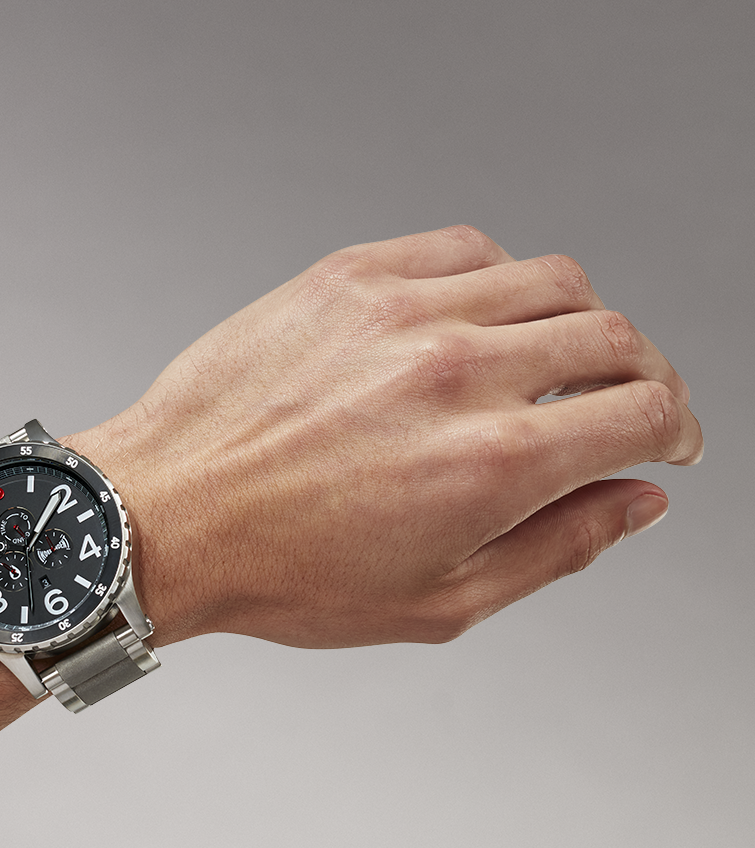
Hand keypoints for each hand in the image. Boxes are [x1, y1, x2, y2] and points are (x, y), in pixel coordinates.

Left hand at [73, 226, 702, 649]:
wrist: (169, 514)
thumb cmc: (286, 571)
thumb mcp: (441, 600)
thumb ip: (558, 547)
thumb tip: (638, 502)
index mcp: (491, 462)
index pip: (642, 411)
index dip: (678, 428)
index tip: (670, 441)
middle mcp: (458, 370)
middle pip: (614, 336)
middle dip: (646, 375)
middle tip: (631, 403)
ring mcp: (403, 309)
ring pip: (554, 278)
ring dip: (583, 322)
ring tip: (558, 363)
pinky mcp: (352, 274)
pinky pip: (468, 247)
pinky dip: (501, 280)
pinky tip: (482, 321)